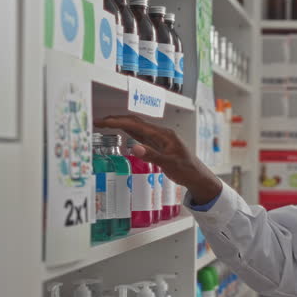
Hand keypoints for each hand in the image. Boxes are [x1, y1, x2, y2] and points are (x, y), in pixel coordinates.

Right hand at [94, 115, 221, 203]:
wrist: (197, 176)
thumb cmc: (187, 170)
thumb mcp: (169, 164)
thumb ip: (152, 156)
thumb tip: (134, 147)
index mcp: (163, 134)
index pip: (137, 124)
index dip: (118, 121)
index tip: (103, 121)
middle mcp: (160, 133)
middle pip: (135, 122)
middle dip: (116, 120)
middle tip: (98, 122)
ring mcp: (159, 138)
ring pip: (137, 128)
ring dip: (121, 125)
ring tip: (105, 124)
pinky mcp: (158, 145)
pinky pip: (141, 135)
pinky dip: (129, 132)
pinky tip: (122, 131)